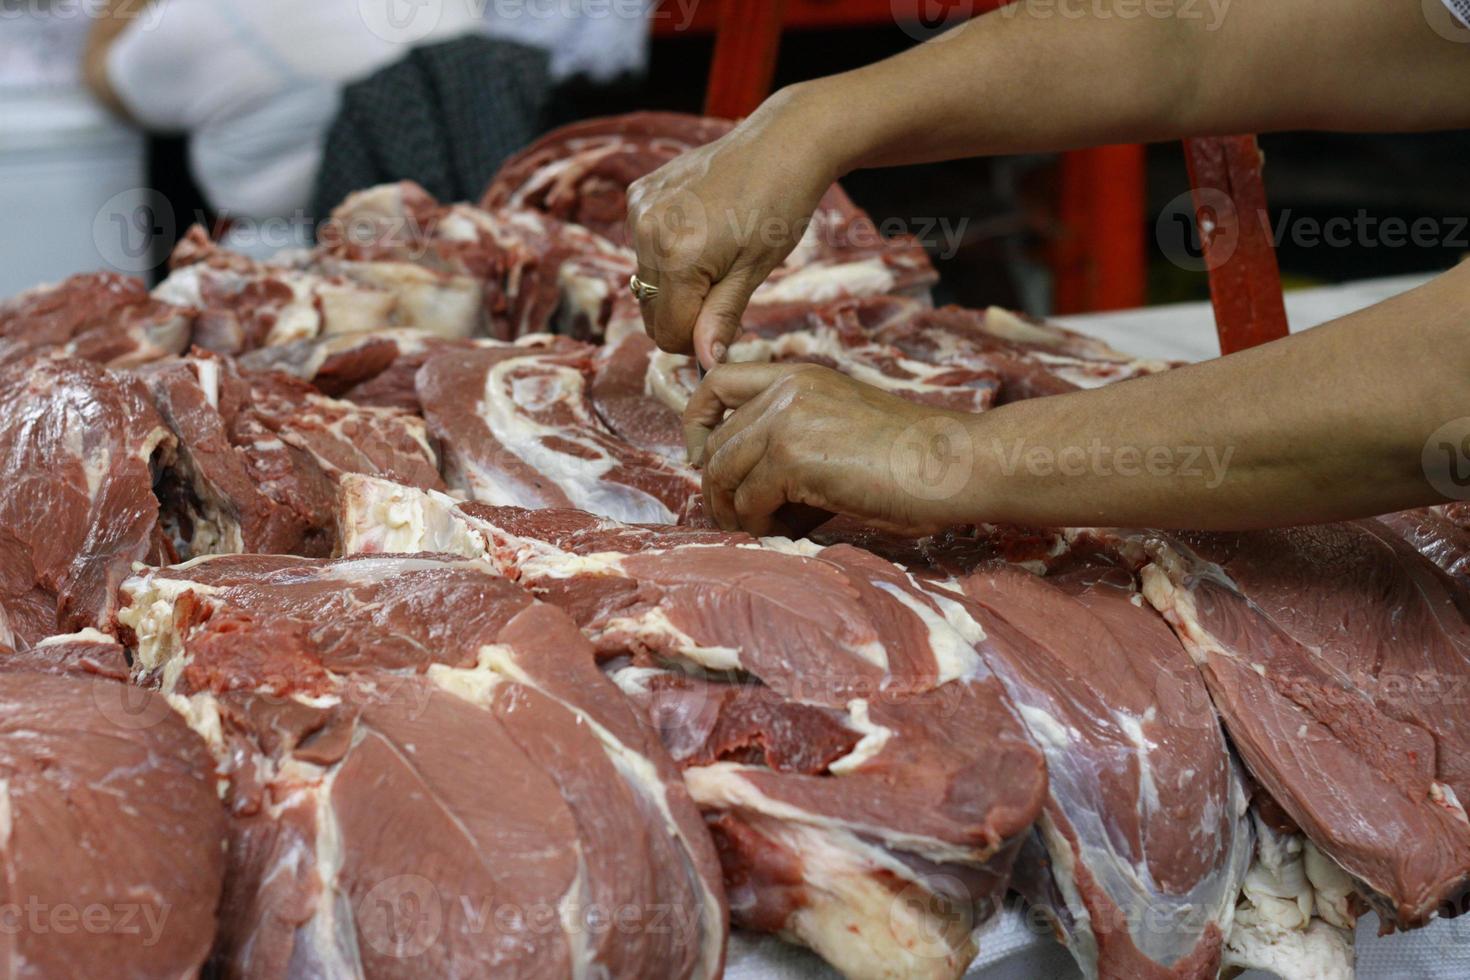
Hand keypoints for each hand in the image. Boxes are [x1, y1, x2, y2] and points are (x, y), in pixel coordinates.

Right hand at [627, 87, 840, 368]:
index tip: (723, 329)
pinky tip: (701, 231)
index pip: (667, 330)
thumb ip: (722, 316)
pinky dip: (667, 252)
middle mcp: (648, 233)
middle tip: (724, 295)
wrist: (783, 143)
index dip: (695, 340)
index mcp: (677, 257)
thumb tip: (706, 361)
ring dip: (676, 284)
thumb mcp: (755, 269)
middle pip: (651, 309)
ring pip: (646, 279)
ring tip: (717, 257)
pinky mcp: (640, 194)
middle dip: (684, 315)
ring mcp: (640, 210)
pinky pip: (644, 245)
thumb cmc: (780, 206)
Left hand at [684, 363, 983, 535]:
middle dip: (718, 488)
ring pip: (722, 473)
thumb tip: (752, 493)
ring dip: (735, 512)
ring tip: (761, 532)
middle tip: (738, 520)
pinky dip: (758, 526)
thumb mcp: (844, 430)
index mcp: (799, 377)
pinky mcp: (793, 456)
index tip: (702, 458)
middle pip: (716, 442)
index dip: (697, 421)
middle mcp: (787, 389)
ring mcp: (787, 420)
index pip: (717, 382)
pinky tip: (785, 535)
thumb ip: (797, 442)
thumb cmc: (914, 460)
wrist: (956, 463)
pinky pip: (748, 501)